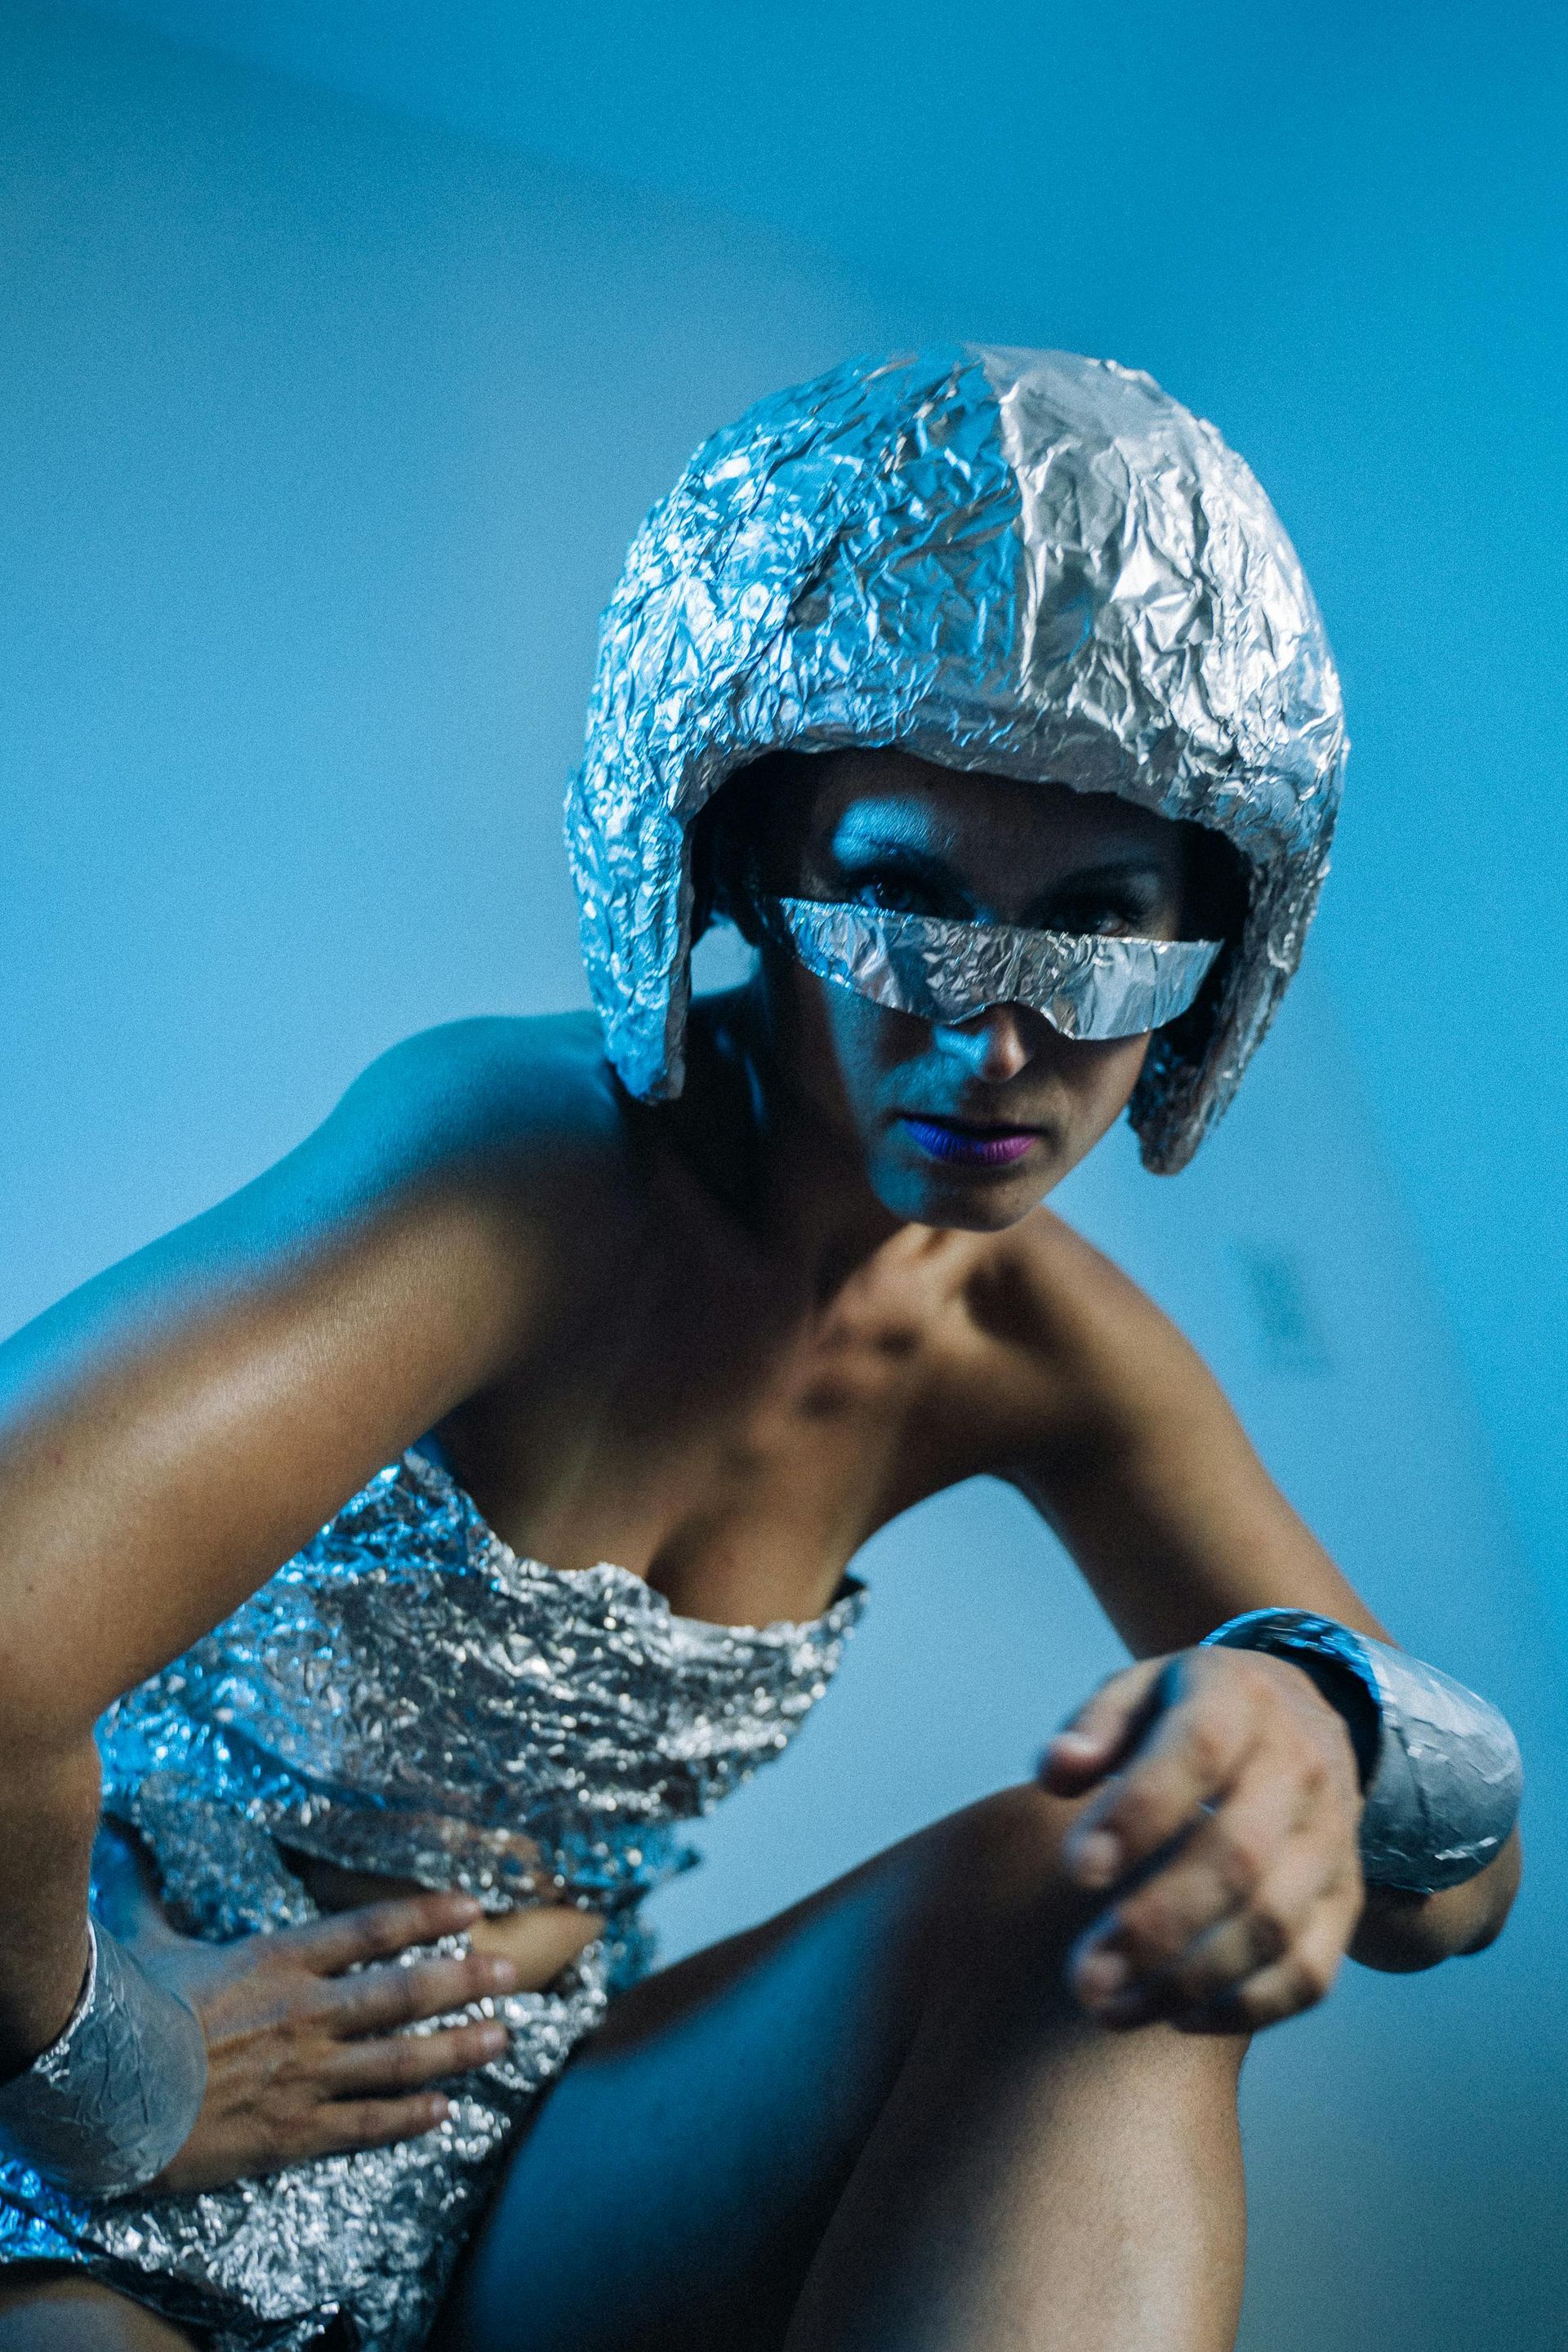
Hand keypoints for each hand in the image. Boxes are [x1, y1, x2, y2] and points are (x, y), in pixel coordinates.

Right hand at [131, 1892, 519, 2191]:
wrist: (105, 2096)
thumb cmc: (127, 2014)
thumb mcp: (149, 1943)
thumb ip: (156, 1896)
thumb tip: (133, 1851)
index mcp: (278, 1960)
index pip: (371, 1929)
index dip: (427, 1916)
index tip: (472, 1906)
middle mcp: (306, 2013)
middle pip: (404, 1991)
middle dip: (465, 1981)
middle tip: (513, 1973)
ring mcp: (305, 2075)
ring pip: (400, 2059)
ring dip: (458, 2048)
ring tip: (503, 2037)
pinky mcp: (292, 2133)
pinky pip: (366, 2126)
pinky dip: (410, 2119)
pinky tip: (445, 2112)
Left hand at [1040, 1647, 1363, 2032]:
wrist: (1307, 1718)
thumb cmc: (1194, 1712)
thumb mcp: (1142, 1689)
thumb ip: (1094, 1725)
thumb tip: (1055, 1773)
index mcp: (1242, 1702)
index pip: (1199, 1752)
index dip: (1140, 1813)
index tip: (1077, 1869)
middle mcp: (1301, 1771)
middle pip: (1239, 1856)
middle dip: (1157, 1925)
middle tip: (1084, 1976)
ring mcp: (1332, 1841)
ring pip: (1275, 1925)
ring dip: (1190, 1980)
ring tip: (1110, 2008)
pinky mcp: (1345, 1901)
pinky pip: (1310, 1972)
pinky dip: (1245, 2008)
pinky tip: (1175, 2018)